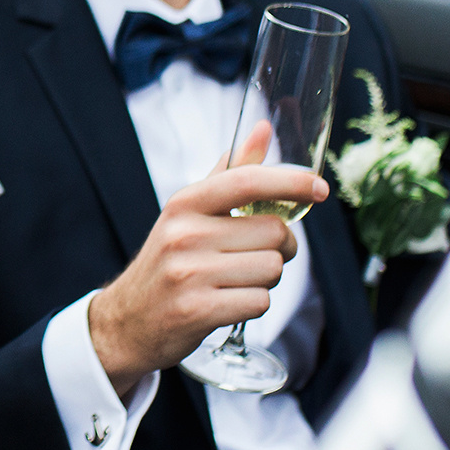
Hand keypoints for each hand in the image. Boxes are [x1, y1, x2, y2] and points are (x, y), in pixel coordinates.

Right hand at [88, 121, 326, 397]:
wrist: (129, 321)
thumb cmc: (170, 261)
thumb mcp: (190, 213)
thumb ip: (230, 173)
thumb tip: (264, 128)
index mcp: (185, 203)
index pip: (247, 181)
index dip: (291, 182)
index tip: (320, 190)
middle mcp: (184, 234)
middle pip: (273, 232)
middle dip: (280, 248)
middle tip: (258, 256)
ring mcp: (189, 273)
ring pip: (272, 269)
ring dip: (266, 279)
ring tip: (237, 281)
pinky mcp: (197, 310)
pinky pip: (260, 302)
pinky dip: (254, 305)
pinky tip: (229, 303)